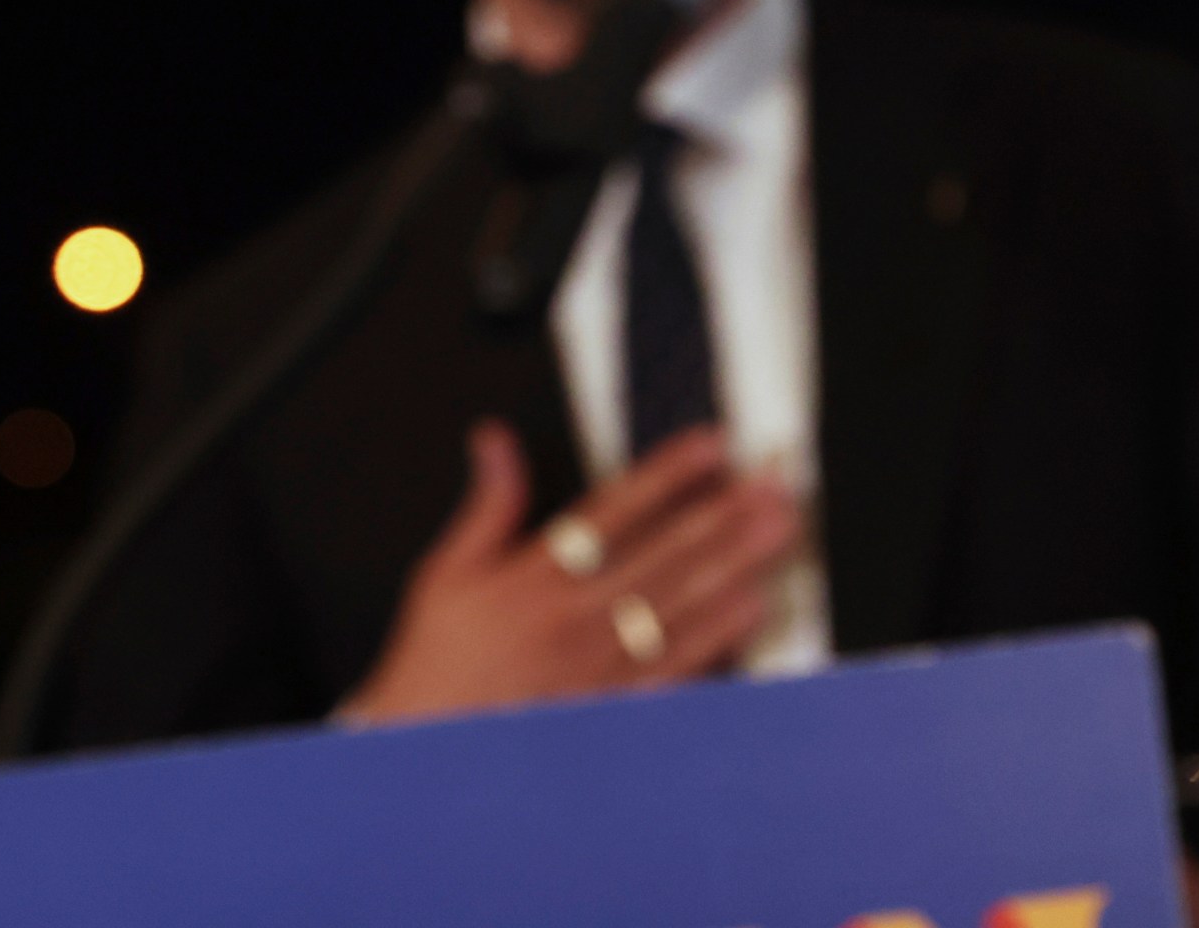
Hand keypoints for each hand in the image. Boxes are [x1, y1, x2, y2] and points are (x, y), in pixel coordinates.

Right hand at [340, 419, 800, 723]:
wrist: (421, 757)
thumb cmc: (433, 667)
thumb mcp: (444, 575)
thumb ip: (487, 505)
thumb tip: (496, 442)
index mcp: (532, 577)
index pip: (613, 510)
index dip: (667, 474)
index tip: (713, 447)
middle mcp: (571, 617)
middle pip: (662, 555)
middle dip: (723, 515)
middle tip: (774, 485)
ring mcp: (595, 664)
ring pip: (679, 605)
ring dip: (733, 565)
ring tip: (777, 532)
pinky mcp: (610, 707)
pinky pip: (672, 670)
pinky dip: (714, 640)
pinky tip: (750, 610)